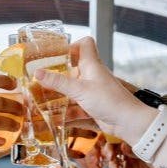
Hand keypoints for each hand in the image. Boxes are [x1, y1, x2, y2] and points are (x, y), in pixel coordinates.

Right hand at [34, 38, 151, 142]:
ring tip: (41, 103)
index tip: (55, 53)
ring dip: (59, 98)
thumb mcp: (79, 90)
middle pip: (73, 70)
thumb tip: (37, 72)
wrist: (129, 122)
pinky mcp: (93, 108)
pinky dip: (66, 114)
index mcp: (92, 65)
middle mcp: (92, 76)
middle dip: (57, 76)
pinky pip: (76, 109)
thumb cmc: (109, 100)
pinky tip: (54, 121)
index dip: (71, 45)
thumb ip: (58, 82)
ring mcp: (93, 93)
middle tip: (40, 80)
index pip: (85, 44)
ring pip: (72, 92)